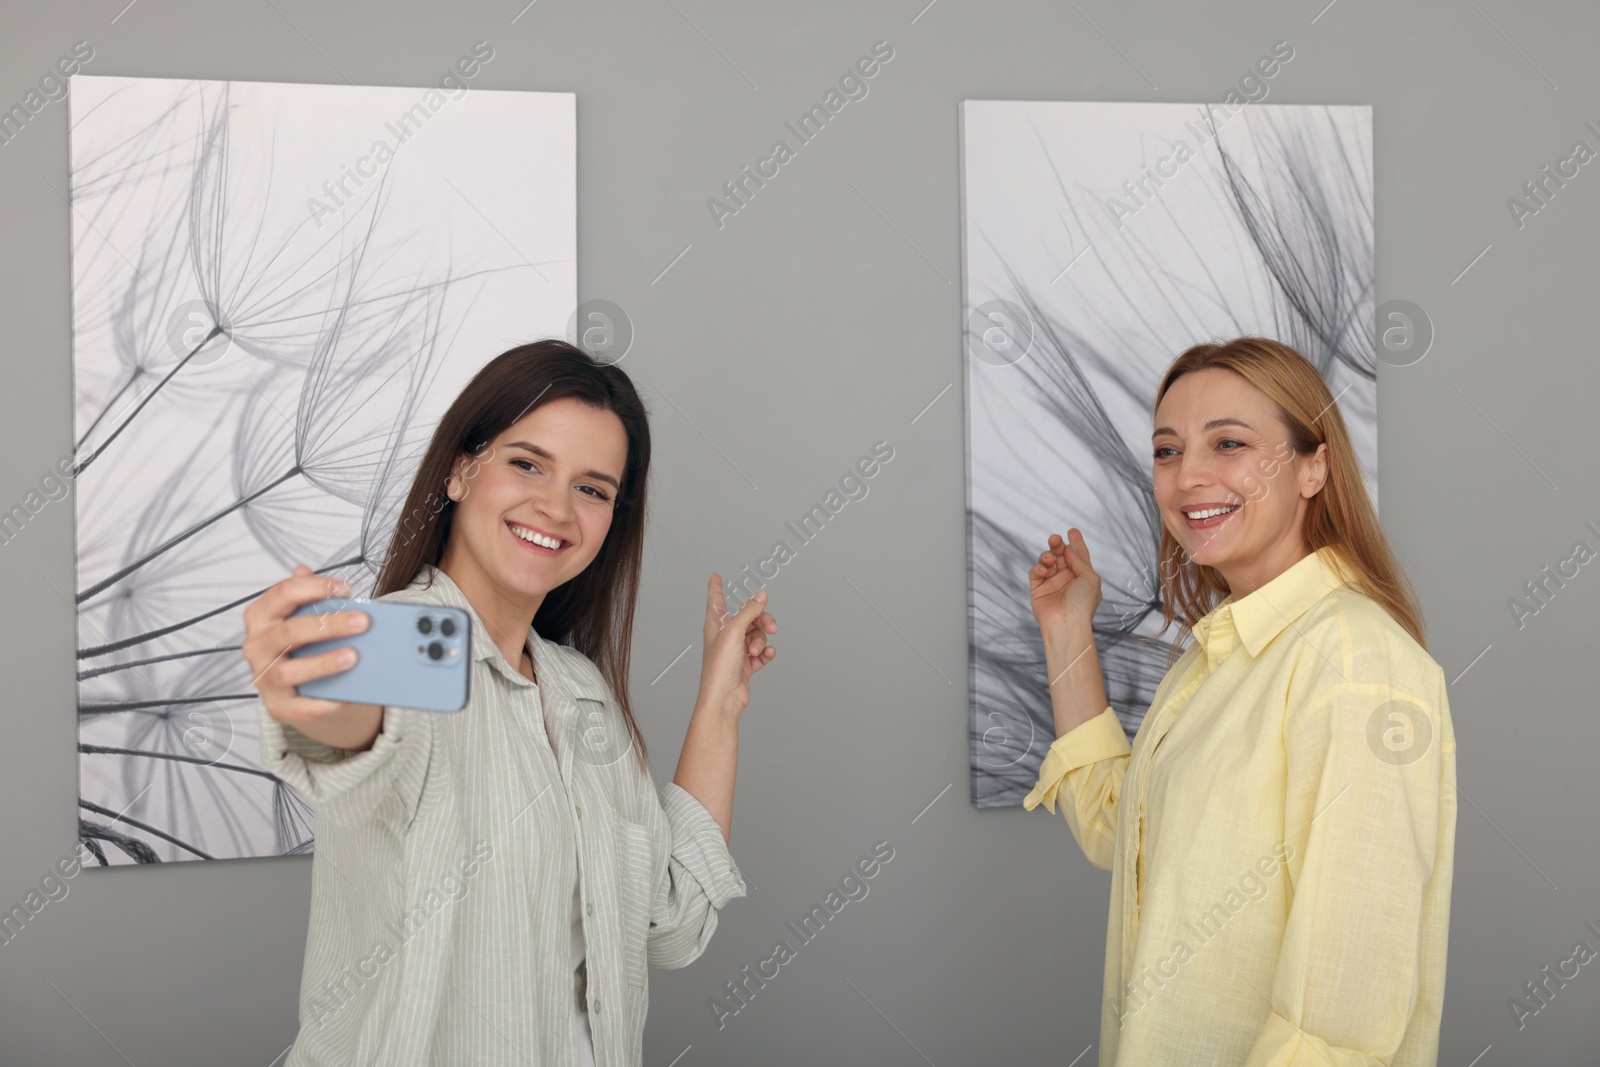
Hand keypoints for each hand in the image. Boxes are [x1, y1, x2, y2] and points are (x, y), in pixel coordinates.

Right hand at [241, 564, 383, 750]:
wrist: (302, 687)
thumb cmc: (307, 644)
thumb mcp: (306, 617)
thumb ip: (311, 597)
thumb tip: (306, 570)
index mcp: (261, 616)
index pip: (284, 593)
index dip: (316, 587)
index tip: (347, 589)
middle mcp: (256, 646)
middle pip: (290, 631)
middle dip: (329, 625)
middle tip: (363, 622)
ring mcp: (264, 678)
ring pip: (288, 670)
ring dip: (323, 663)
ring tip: (353, 657)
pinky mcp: (277, 706)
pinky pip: (301, 707)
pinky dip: (324, 703)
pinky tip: (347, 696)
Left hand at [697, 574, 777, 721]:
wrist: (724, 697)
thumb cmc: (719, 668)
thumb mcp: (734, 632)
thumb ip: (749, 611)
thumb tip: (761, 595)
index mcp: (716, 624)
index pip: (715, 599)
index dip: (715, 586)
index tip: (715, 575)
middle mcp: (725, 635)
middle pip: (748, 617)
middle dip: (762, 621)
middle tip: (771, 627)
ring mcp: (736, 650)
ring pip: (757, 634)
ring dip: (761, 641)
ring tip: (755, 652)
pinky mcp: (746, 664)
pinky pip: (761, 651)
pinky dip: (765, 653)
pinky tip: (764, 656)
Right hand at [1029, 528, 1101, 638]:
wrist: (1067, 624)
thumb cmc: (1083, 603)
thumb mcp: (1090, 578)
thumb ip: (1079, 561)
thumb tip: (1068, 550)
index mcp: (1082, 576)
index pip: (1079, 556)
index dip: (1076, 543)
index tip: (1072, 530)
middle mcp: (1067, 579)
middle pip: (1061, 555)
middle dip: (1057, 545)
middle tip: (1055, 539)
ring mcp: (1052, 583)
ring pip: (1047, 561)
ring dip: (1047, 555)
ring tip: (1050, 558)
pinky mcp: (1038, 589)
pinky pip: (1036, 572)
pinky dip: (1038, 567)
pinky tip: (1044, 569)